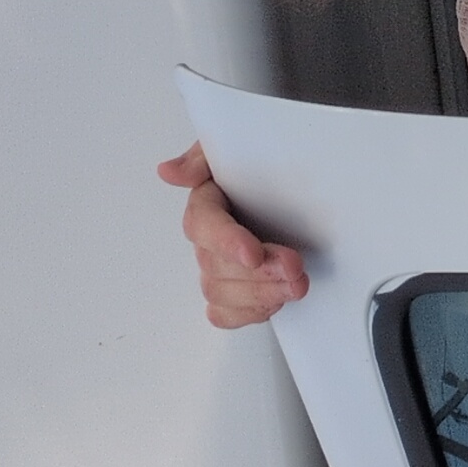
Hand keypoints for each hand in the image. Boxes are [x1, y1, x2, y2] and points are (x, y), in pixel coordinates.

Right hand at [160, 144, 306, 328]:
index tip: (252, 253)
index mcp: (207, 202)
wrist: (291, 192)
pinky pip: (225, 315)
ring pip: (220, 293)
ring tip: (296, 284)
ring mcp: (217, 269)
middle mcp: (208, 239)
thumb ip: (203, 159)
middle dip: (258, 272)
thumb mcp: (235, 151)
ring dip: (261, 294)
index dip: (226, 241)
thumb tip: (170, 171)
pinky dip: (250, 313)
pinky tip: (275, 300)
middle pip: (215, 266)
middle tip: (294, 267)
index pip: (204, 223)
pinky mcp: (231, 293)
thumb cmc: (261, 170)